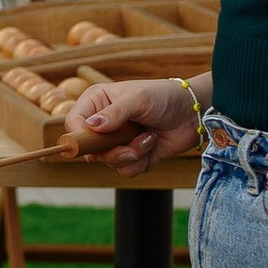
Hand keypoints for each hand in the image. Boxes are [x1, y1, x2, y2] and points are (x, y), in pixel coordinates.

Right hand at [65, 77, 202, 175]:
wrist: (193, 113)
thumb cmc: (164, 97)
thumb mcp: (137, 99)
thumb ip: (113, 114)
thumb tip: (90, 126)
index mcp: (97, 103)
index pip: (74, 123)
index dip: (80, 136)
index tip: (93, 143)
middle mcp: (104, 123)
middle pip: (90, 149)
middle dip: (111, 150)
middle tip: (127, 143)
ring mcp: (118, 141)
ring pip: (109, 162)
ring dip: (131, 154)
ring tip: (148, 138)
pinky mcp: (133, 156)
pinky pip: (127, 170)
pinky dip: (141, 160)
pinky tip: (152, 143)